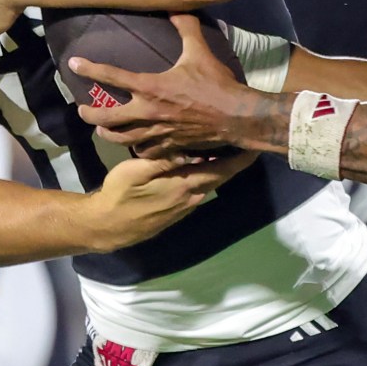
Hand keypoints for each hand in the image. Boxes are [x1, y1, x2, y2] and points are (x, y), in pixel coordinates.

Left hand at [74, 15, 279, 158]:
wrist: (236, 117)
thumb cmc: (216, 83)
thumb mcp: (200, 51)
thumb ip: (186, 28)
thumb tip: (177, 6)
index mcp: (150, 86)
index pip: (111, 76)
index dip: (89, 69)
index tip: (73, 64)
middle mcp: (147, 112)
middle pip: (105, 119)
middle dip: (89, 115)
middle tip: (82, 110)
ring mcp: (156, 133)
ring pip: (119, 139)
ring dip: (107, 134)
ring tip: (102, 130)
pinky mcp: (167, 148)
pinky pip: (143, 152)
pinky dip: (135, 148)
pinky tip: (134, 144)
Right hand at [78, 151, 253, 252]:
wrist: (110, 226)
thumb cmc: (120, 195)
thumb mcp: (136, 172)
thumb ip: (164, 160)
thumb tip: (188, 148)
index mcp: (186, 185)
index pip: (223, 169)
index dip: (241, 157)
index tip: (256, 143)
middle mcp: (193, 197)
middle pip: (222, 175)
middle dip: (235, 159)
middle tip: (245, 138)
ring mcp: (187, 205)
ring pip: (211, 181)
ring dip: (221, 165)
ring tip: (226, 144)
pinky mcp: (179, 209)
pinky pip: (201, 187)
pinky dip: (208, 173)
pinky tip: (203, 161)